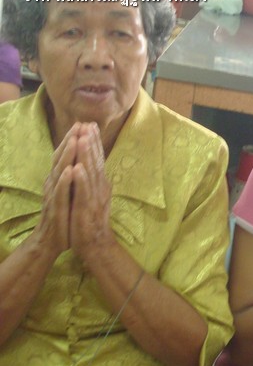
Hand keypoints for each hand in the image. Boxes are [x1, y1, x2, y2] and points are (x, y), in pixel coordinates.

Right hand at [32, 124, 78, 257]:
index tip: (87, 124)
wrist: (53, 241)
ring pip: (60, 171)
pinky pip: (60, 192)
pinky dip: (65, 181)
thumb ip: (75, 177)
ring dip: (67, 155)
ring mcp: (54, 195)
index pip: (68, 156)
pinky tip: (70, 170)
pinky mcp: (56, 208)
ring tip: (75, 139)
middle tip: (80, 124)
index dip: (76, 140)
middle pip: (62, 158)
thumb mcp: (71, 193)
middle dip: (71, 141)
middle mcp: (55, 183)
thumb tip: (83, 161)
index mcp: (60, 179)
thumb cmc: (65, 215)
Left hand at [69, 123, 116, 262]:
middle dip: (91, 143)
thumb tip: (92, 165)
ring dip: (87, 156)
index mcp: (100, 184)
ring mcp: (95, 198)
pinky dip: (81, 180)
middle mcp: (100, 187)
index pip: (97, 159)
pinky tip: (77, 169)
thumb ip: (93, 181)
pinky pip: (84, 192)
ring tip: (83, 139)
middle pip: (96, 161)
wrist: (95, 244)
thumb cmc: (91, 220)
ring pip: (91, 173)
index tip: (90, 125)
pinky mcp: (87, 209)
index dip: (94, 142)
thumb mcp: (93, 196)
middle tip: (88, 125)